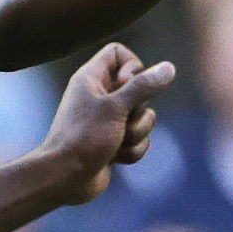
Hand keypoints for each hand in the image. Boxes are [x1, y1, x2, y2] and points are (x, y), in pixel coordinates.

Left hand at [36, 42, 179, 208]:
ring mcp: (107, 120)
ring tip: (116, 143)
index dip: (132, 65)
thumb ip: (143, 86)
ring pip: (143, 117)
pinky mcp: (114, 142)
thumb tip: (168, 68)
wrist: (64, 179)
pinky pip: (139, 140)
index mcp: (91, 78)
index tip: (128, 83)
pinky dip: (131, 150)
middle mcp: (99, 96)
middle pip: (139, 89)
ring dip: (136, 133)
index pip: (119, 53)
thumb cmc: (83, 137)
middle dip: (139, 110)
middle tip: (122, 120)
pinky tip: (114, 159)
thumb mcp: (116, 107)